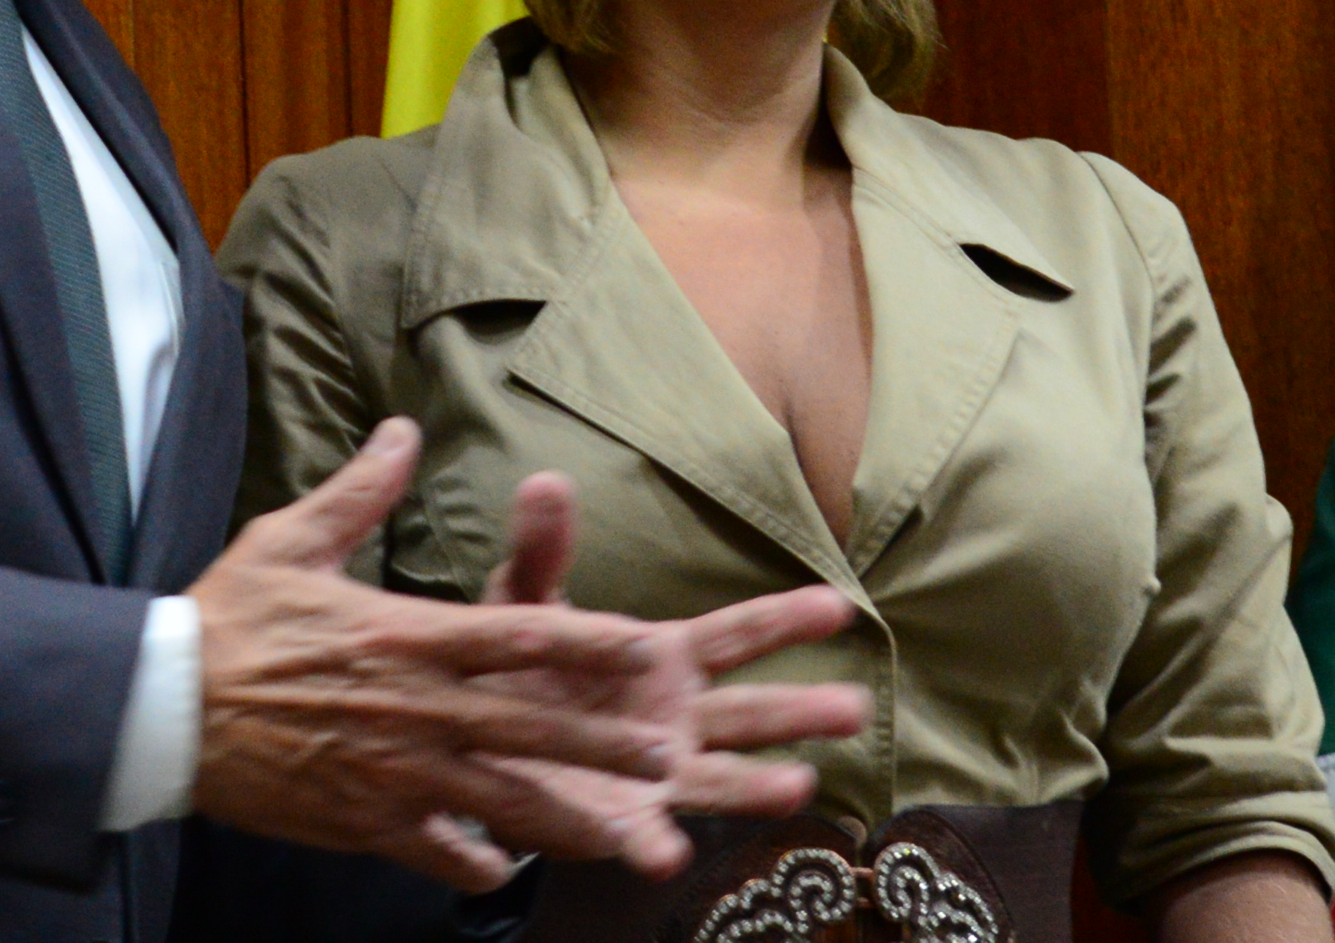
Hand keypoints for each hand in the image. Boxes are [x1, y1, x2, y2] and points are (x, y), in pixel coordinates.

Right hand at [189, 420, 707, 890]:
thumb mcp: (293, 538)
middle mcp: (414, 707)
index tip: (650, 645)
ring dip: (565, 817)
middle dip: (602, 743)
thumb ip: (361, 490)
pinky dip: (475, 862)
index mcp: (406, 634)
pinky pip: (438, 851)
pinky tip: (506, 870)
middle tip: (669, 754)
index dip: (590, 642)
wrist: (163, 707)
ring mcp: (393, 773)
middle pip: (528, 726)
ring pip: (499, 802)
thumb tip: (405, 430)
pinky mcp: (363, 821)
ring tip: (623, 832)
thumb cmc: (230, 616)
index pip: (517, 634)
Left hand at [479, 471, 869, 825]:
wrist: (479, 738)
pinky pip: (643, 836)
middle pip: (751, 712)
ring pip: (720, 780)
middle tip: (854, 707)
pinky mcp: (619, 822)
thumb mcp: (527, 602)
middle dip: (801, 710)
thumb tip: (544, 480)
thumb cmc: (523, 662)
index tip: (839, 605)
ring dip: (758, 787)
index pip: (737, 635)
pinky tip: (669, 854)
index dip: (785, 620)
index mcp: (666, 657)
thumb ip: (542, 552)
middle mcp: (678, 719)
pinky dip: (656, 845)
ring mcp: (657, 775)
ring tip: (797, 787)